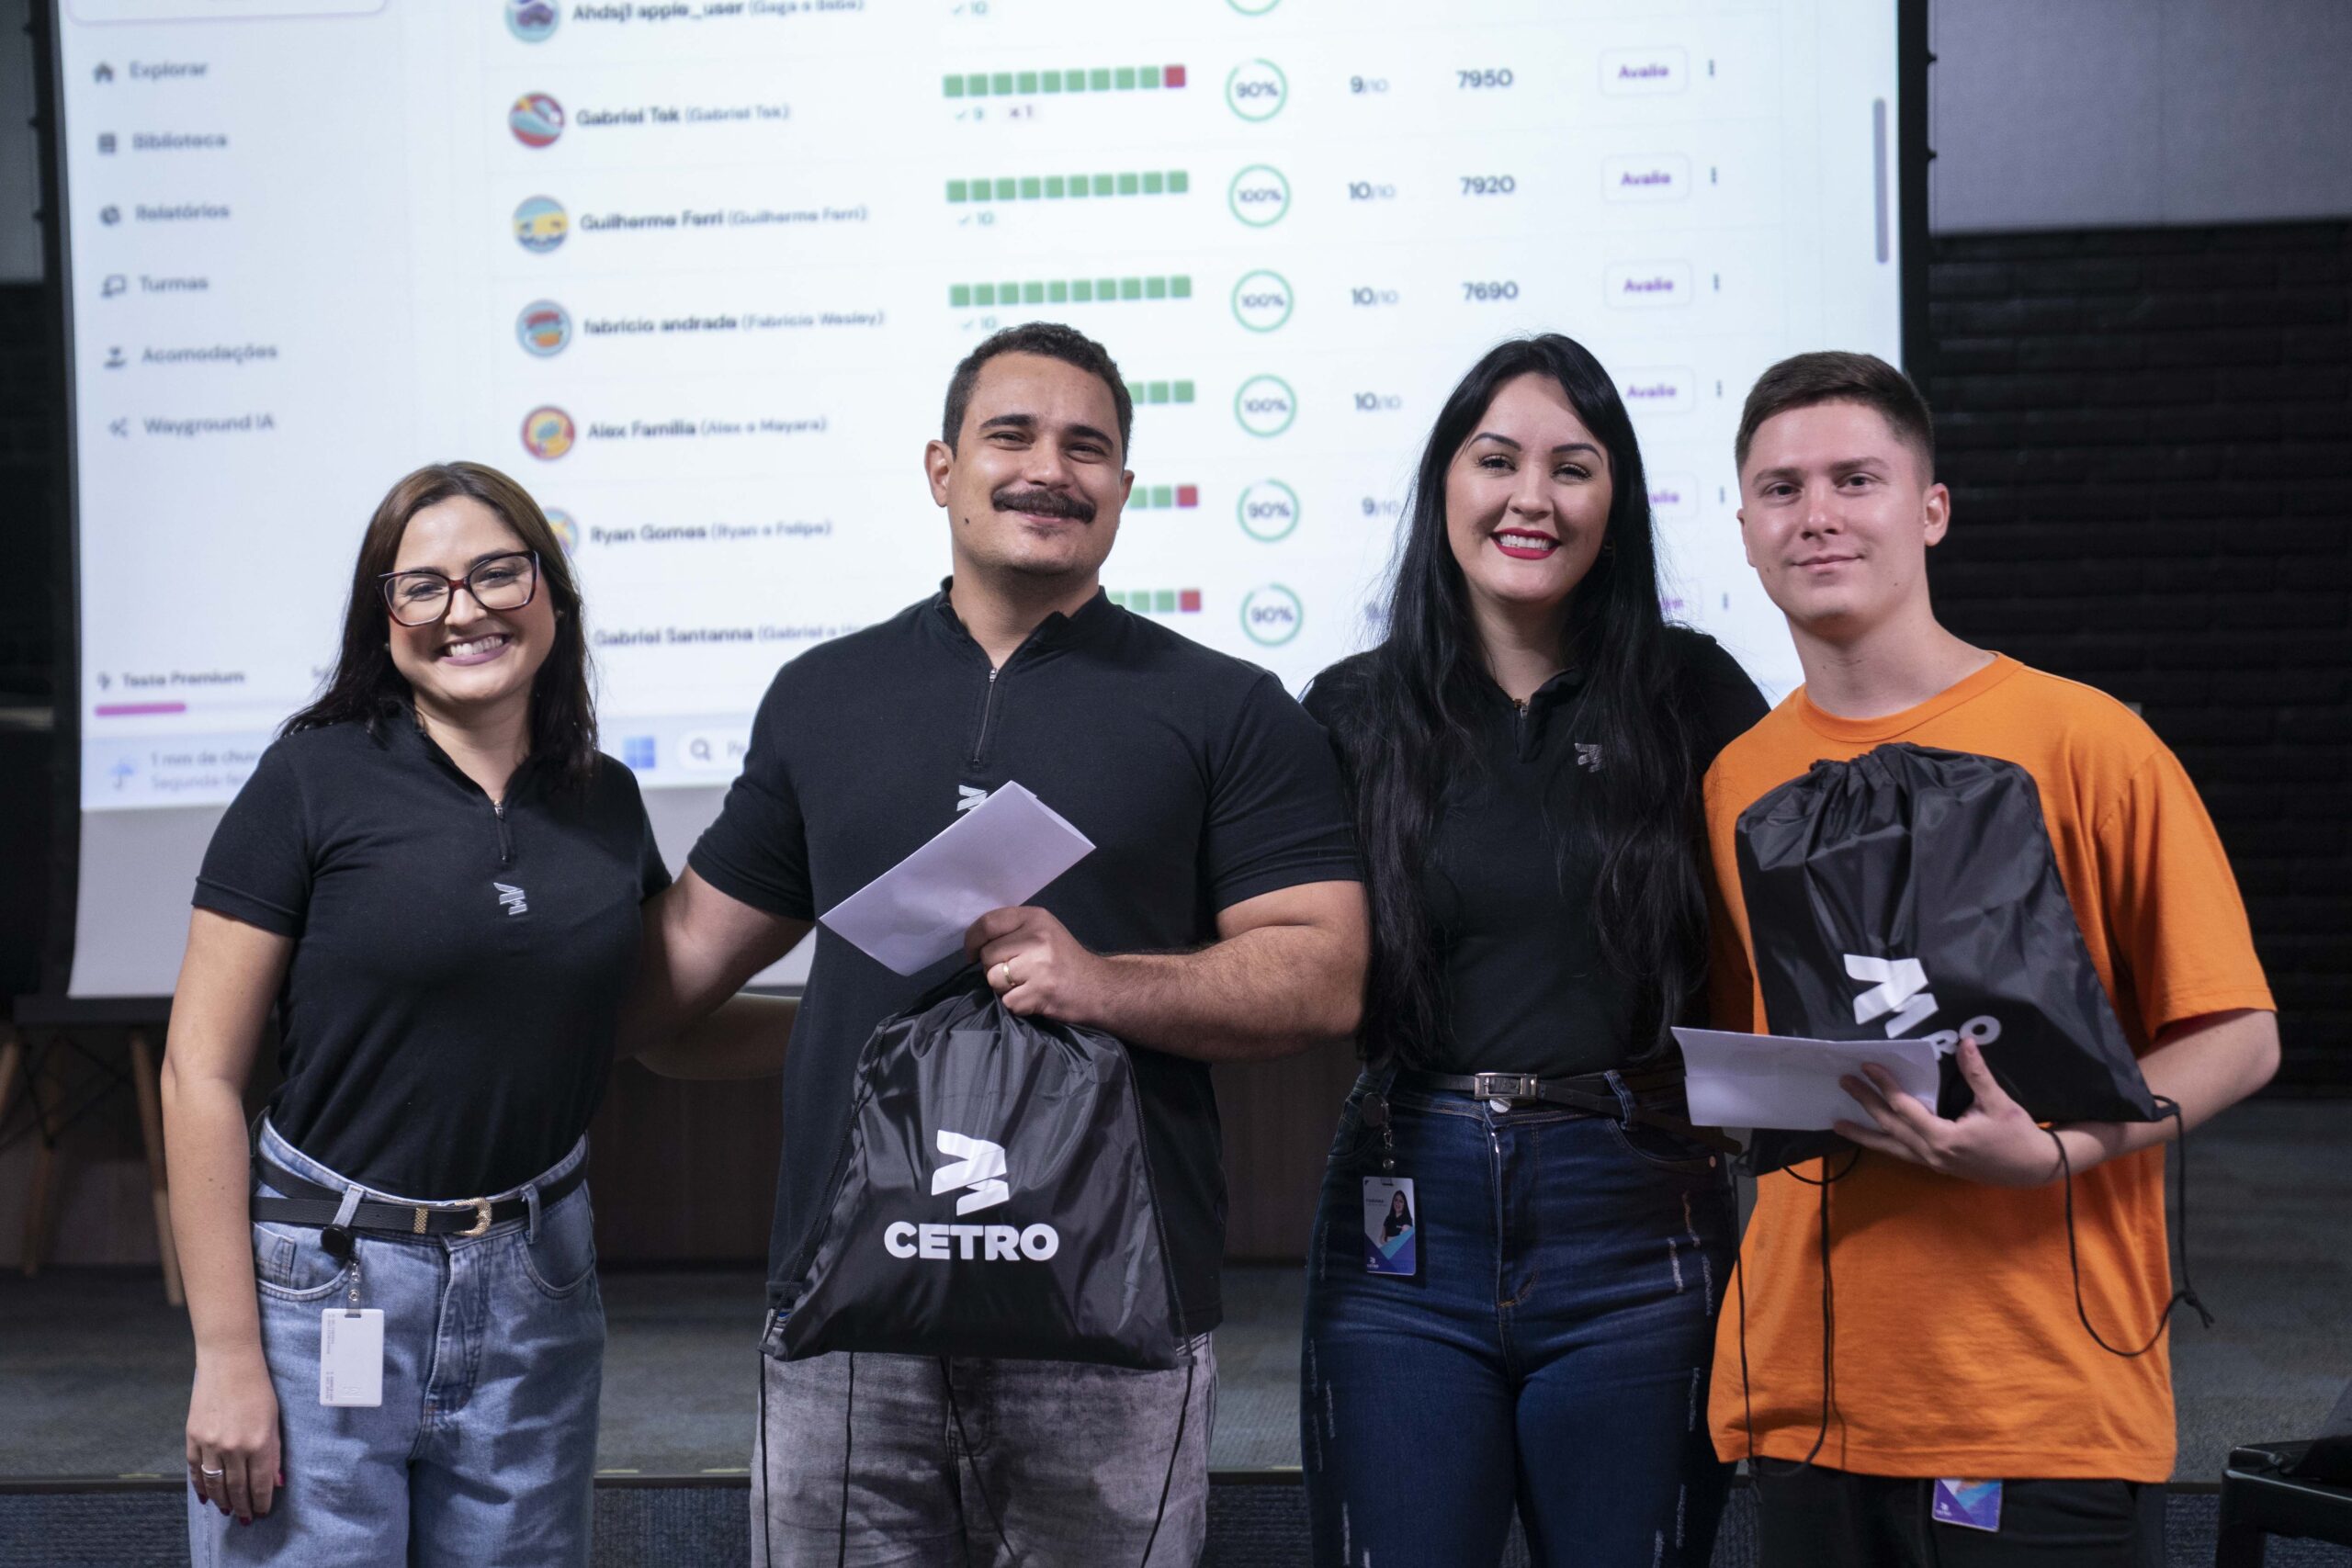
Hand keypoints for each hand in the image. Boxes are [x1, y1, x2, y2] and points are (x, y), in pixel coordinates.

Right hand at [187, 1347, 281, 1522]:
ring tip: (227, 1511)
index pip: (260, 1483)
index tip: (261, 1512)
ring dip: (221, 1501)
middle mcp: (233, 1447)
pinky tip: (206, 1497)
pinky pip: (195, 1469)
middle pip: (236, 1488)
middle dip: (241, 1506)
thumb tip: (275, 1481)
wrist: (228, 1363)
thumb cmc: (258, 1387)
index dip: (260, 1501)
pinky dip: (200, 1486)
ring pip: (214, 1483)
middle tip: (243, 1519)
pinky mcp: (193, 1437)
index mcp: (258, 1442)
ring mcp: (210, 1443)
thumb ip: (274, 1452)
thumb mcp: (274, 1419)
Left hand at [965, 906, 1111, 1023]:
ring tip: (1025, 985)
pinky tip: (1033, 998)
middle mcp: (1037, 937)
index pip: (988, 923)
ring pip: (993, 979)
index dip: (972, 940)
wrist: (1100, 987)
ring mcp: (1039, 965)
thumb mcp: (1044, 931)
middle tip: (1014, 974)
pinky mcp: (1041, 991)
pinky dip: (1017, 1005)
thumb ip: (1013, 931)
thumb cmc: (1065, 959)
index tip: (971, 954)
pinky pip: (1008, 1001)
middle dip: (993, 969)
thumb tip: (975, 943)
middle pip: (987, 955)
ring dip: (1004, 988)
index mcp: (1035, 918)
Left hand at [1834, 1038, 2060, 1187]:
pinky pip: (1903, 1154)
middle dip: (1865, 1104)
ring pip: (1891, 1148)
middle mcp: (1932, 1154)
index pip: (1905, 1108)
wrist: (2035, 1168)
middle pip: (1890, 1127)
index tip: (1867, 1067)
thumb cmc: (2018, 1135)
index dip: (1885, 1086)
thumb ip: (1978, 1074)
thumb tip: (1965, 1042)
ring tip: (1837, 1124)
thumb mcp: (1998, 1103)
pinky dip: (1884, 1143)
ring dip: (1864, 1134)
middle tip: (1844, 1083)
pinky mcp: (1937, 1166)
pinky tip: (1871, 1136)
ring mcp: (1933, 1163)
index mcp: (1944, 1138)